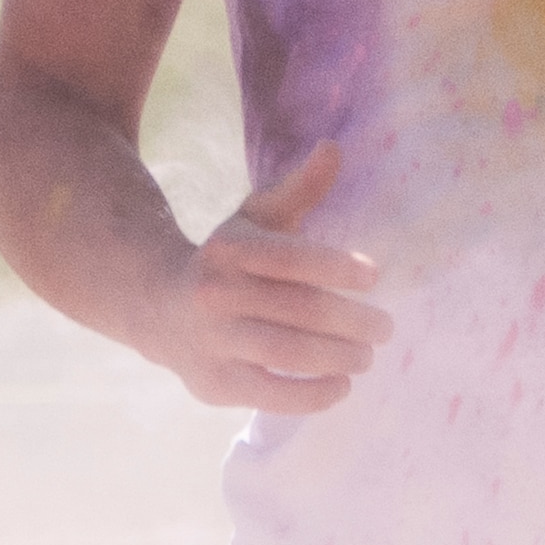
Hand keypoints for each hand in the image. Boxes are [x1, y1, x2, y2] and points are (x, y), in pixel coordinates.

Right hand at [159, 140, 392, 413]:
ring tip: (367, 357)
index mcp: (231, 249)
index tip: (375, 276)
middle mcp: (216, 294)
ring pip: (287, 354)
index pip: (289, 258)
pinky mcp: (213, 384)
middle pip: (297, 311)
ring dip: (338, 358)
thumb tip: (333, 148)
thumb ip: (298, 188)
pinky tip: (341, 387)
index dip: (335, 266)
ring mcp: (212, 341)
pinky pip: (269, 395)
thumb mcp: (256, 218)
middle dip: (351, 322)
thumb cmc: (228, 259)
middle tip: (385, 328)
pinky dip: (311, 396)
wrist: (159, 308)